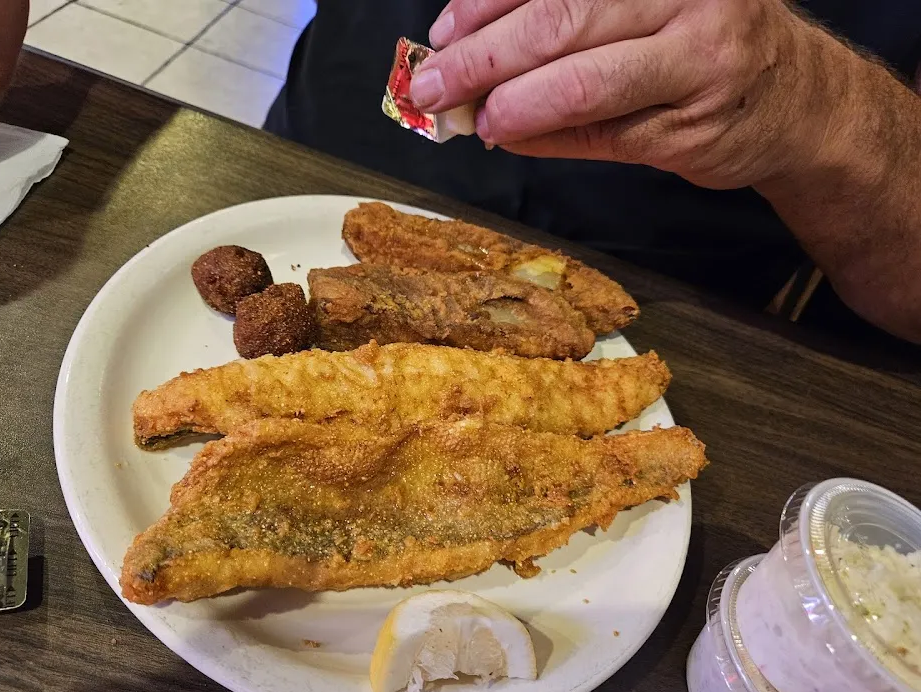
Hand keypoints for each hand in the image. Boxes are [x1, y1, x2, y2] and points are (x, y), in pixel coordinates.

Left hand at [411, 0, 844, 189]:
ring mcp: (698, 60)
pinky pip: (599, 135)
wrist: (798, 101)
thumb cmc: (702, 43)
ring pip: (583, 81)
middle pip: (562, 18)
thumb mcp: (646, 8)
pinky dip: (544, 138)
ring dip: (511, 103)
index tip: (444, 28)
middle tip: (432, 83)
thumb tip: (470, 53)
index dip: (489, 0)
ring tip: (469, 117)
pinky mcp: (691, 128)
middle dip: (483, 56)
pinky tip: (510, 137)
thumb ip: (567, 20)